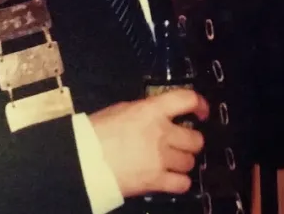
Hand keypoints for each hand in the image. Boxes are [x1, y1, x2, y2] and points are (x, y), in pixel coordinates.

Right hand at [89, 88, 209, 197]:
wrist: (81, 161)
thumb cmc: (96, 132)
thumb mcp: (122, 110)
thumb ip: (146, 111)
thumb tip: (160, 114)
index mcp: (151, 111)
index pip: (187, 99)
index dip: (200, 104)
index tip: (202, 111)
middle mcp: (161, 134)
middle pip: (196, 139)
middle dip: (192, 141)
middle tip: (183, 143)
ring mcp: (160, 159)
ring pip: (190, 162)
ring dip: (184, 162)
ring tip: (173, 162)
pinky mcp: (155, 181)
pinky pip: (183, 183)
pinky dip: (181, 182)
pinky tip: (172, 179)